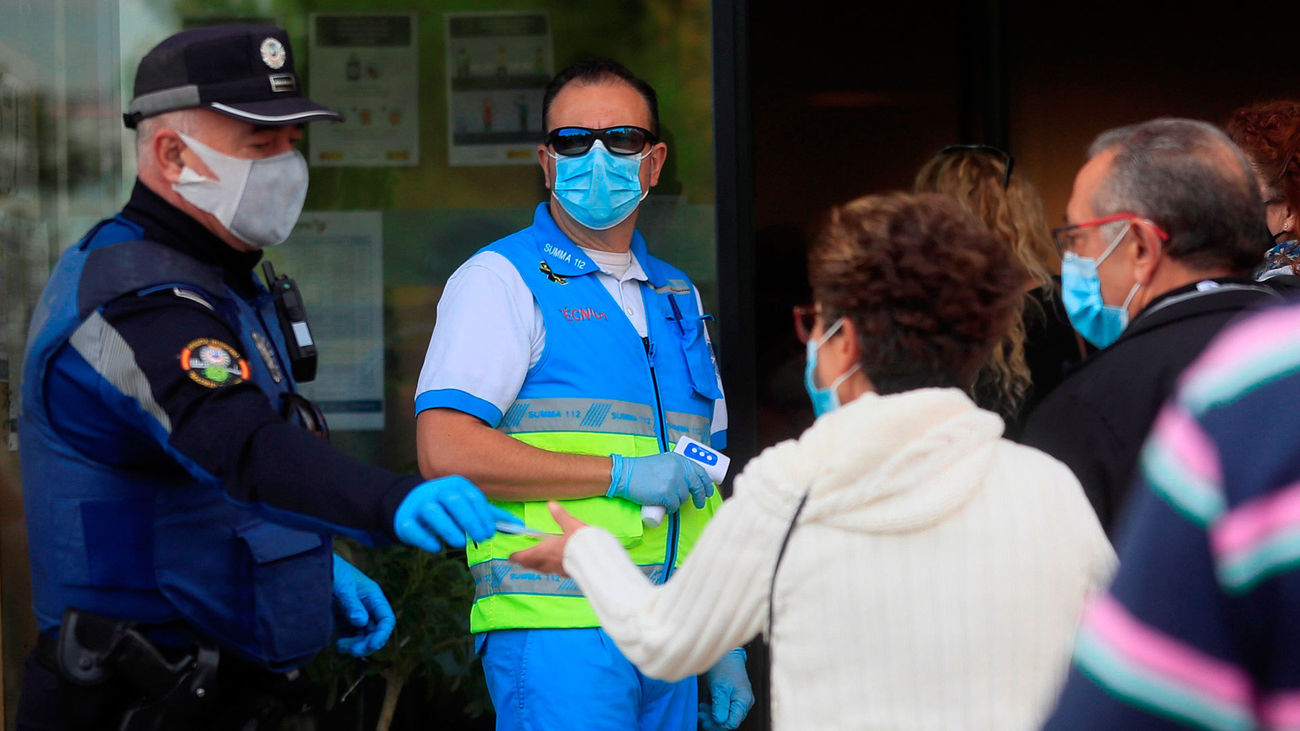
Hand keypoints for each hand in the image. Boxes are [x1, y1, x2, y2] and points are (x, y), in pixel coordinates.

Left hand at [331, 555, 394, 656]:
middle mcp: (367, 608)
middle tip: (353, 650)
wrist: (311, 567)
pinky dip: (348, 644)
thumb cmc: (332, 571)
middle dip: (367, 643)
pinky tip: (338, 644)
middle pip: (376, 632)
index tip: (372, 644)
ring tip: (340, 646)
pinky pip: (351, 637)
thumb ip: (351, 603)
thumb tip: (361, 622)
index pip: (386, 619)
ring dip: (357, 646)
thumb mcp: (342, 585)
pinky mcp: (343, 621)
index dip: (382, 634)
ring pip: (364, 637)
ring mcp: (355, 615)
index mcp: (373, 597)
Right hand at [394, 476, 519, 551]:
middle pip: (454, 501)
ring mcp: (419, 503)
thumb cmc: (447, 508)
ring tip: (460, 542)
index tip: (491, 532)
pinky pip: (413, 527)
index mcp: (456, 485)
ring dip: (448, 528)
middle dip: (469, 520)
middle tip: (481, 537)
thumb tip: (518, 525)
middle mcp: (437, 490)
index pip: (472, 497)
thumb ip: (490, 515)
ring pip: (433, 512)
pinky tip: (437, 547)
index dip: (483, 515)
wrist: (410, 506)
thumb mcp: (468, 506)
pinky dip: (426, 538)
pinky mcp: (404, 519)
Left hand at [509, 501, 588, 575]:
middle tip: (522, 559)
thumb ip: (560, 516)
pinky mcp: (568, 574)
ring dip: (538, 565)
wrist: (597, 561)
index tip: (511, 556)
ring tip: (538, 561)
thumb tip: (551, 505)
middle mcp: (548, 562)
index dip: (516, 557)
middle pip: (532, 565)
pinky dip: (552, 567)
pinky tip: (558, 563)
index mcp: (544, 551)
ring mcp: (558, 570)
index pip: (524, 557)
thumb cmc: (581, 544)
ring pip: (543, 569)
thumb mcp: (571, 525)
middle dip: (526, 562)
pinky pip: (555, 571)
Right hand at [607, 453, 712, 510]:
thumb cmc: (640, 469)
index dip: (706, 483)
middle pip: (697, 486)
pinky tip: (665, 507)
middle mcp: (679, 469)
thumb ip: (676, 467)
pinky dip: (670, 509)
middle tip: (699, 503)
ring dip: (678, 501)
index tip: (708, 491)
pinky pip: (674, 506)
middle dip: (700, 497)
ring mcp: (674, 482)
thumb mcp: (663, 461)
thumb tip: (688, 480)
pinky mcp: (667, 494)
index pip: (700, 472)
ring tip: (668, 500)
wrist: (625, 474)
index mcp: (679, 460)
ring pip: (684, 498)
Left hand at [699, 648, 753, 730]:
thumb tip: (720, 721)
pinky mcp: (733, 697)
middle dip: (713, 721)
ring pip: (726, 716)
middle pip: (729, 721)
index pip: (732, 723)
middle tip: (700, 715)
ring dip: (712, 716)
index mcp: (743, 701)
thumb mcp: (719, 686)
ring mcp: (739, 700)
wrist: (725, 653)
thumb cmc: (723, 667)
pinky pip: (724, 710)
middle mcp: (744, 702)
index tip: (705, 721)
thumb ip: (720, 705)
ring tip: (700, 711)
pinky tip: (705, 707)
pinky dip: (714, 711)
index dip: (718, 725)